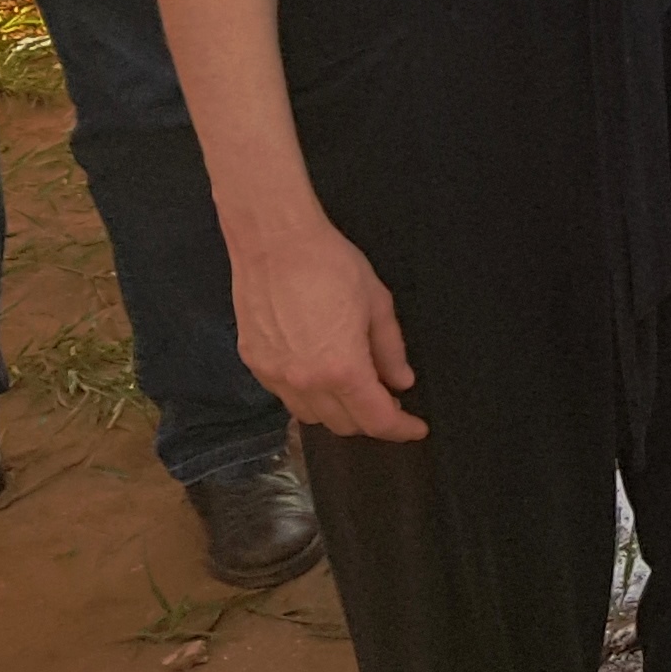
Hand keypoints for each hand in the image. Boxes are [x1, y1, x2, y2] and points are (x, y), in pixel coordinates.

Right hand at [231, 213, 425, 441]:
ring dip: (337, 411)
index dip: (400, 429)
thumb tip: (401, 381)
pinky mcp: (255, 365)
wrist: (274, 242)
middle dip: (370, 419)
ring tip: (353, 387)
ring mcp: (275, 377)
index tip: (415, 428)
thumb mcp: (377, 303)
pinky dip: (308, 396)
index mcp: (342, 369)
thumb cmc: (330, 264)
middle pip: (343, 425)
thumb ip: (390, 349)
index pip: (376, 419)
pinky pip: (285, 397)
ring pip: (312, 417)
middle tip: (387, 399)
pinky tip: (319, 374)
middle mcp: (305, 383)